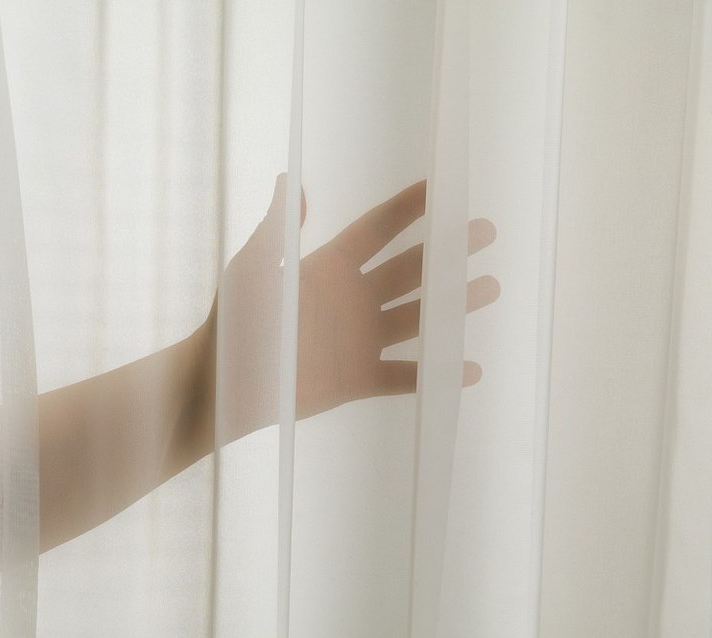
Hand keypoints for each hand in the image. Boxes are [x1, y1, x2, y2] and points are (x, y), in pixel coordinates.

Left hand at [213, 176, 499, 439]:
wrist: (223, 385)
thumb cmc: (233, 323)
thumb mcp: (252, 270)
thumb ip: (277, 231)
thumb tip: (290, 179)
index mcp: (329, 267)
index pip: (377, 231)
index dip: (407, 210)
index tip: (442, 190)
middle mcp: (352, 299)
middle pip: (409, 271)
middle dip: (446, 253)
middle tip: (485, 234)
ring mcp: (359, 340)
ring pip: (416, 319)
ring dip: (450, 307)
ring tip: (488, 289)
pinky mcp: (359, 378)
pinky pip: (404, 376)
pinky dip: (434, 374)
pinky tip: (468, 370)